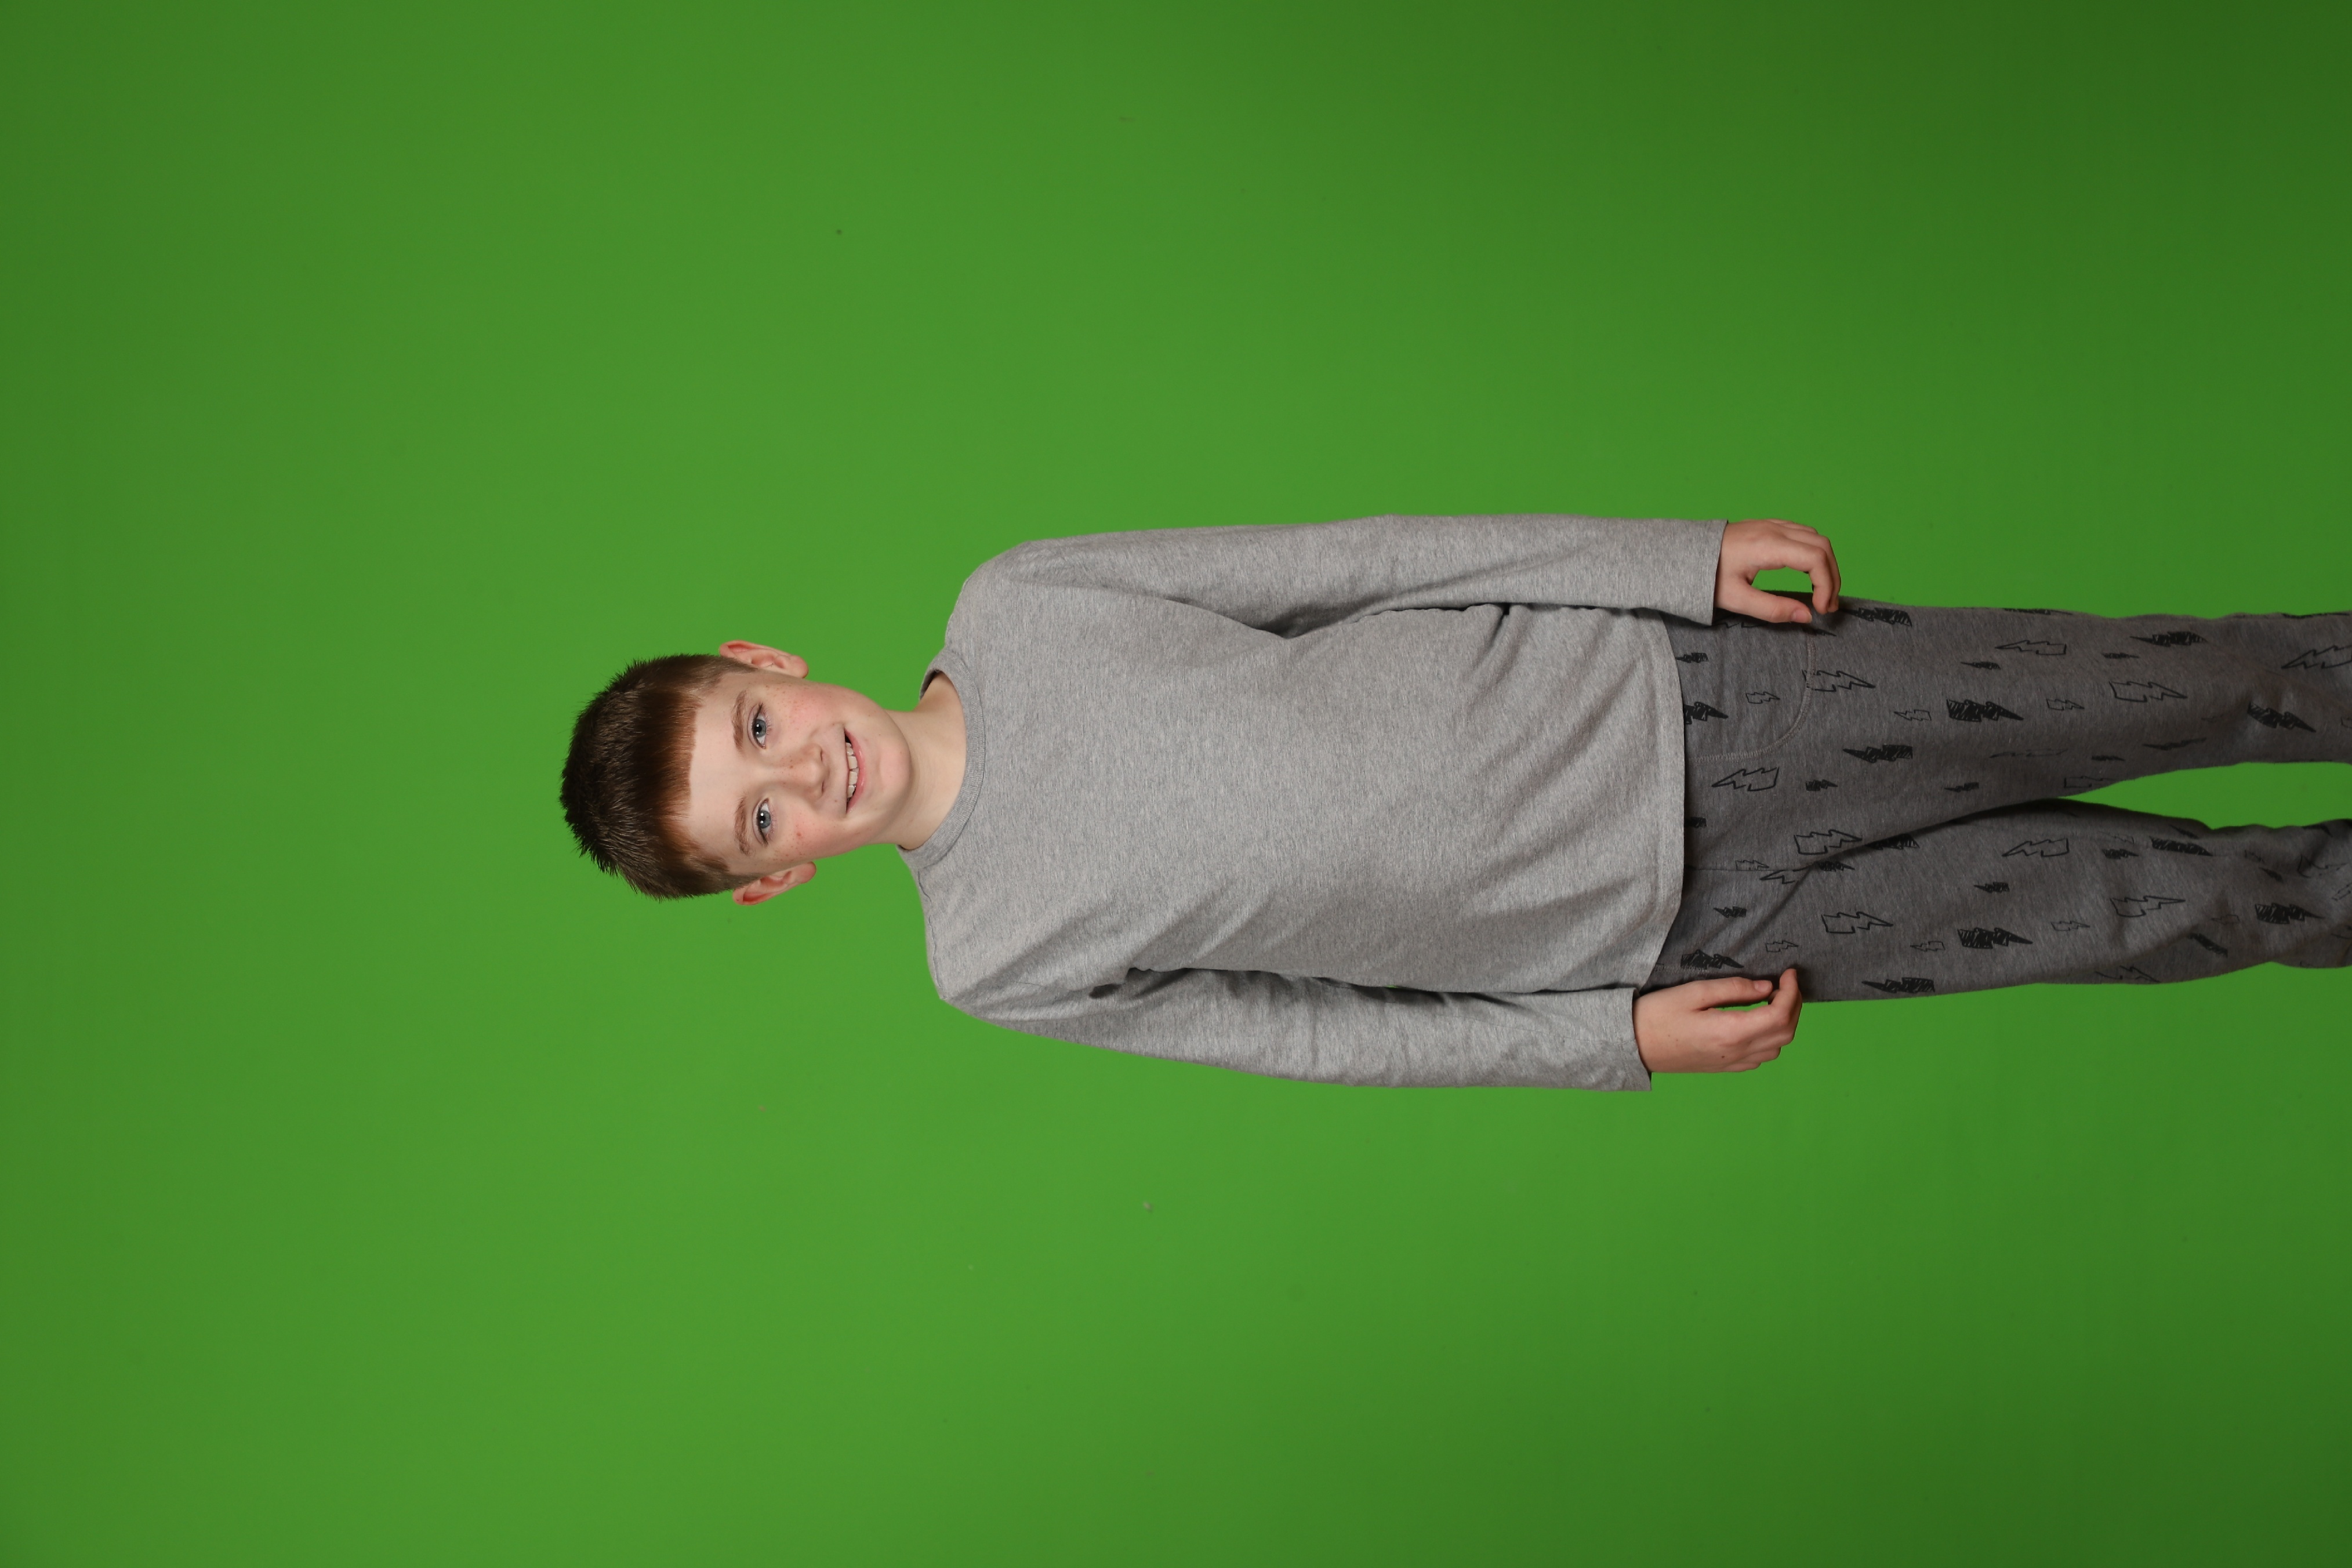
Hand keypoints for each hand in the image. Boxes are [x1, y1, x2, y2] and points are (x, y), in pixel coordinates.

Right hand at [1634, 969, 1802, 1072]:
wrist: (1632, 1045)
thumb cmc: (1657, 1016)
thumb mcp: (1694, 992)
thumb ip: (1733, 989)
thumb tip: (1766, 986)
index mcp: (1731, 1032)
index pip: (1780, 1014)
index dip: (1792, 992)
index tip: (1789, 973)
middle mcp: (1737, 1052)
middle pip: (1786, 1032)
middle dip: (1794, 1005)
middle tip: (1785, 983)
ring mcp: (1731, 1063)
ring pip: (1777, 1047)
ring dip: (1784, 1023)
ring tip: (1772, 1000)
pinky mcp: (1724, 1067)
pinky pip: (1760, 1057)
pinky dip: (1770, 1038)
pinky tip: (1757, 1022)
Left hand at [1715, 519, 1840, 623]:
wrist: (1683, 553)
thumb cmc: (1705, 576)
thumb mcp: (1736, 599)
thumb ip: (1772, 609)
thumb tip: (1806, 616)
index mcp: (1768, 546)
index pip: (1816, 558)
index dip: (1826, 585)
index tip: (1820, 609)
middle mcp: (1774, 529)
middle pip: (1822, 545)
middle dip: (1832, 576)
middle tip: (1827, 605)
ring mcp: (1771, 524)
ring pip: (1815, 537)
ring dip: (1825, 563)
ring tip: (1821, 592)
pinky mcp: (1767, 526)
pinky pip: (1802, 533)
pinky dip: (1813, 552)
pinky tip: (1808, 572)